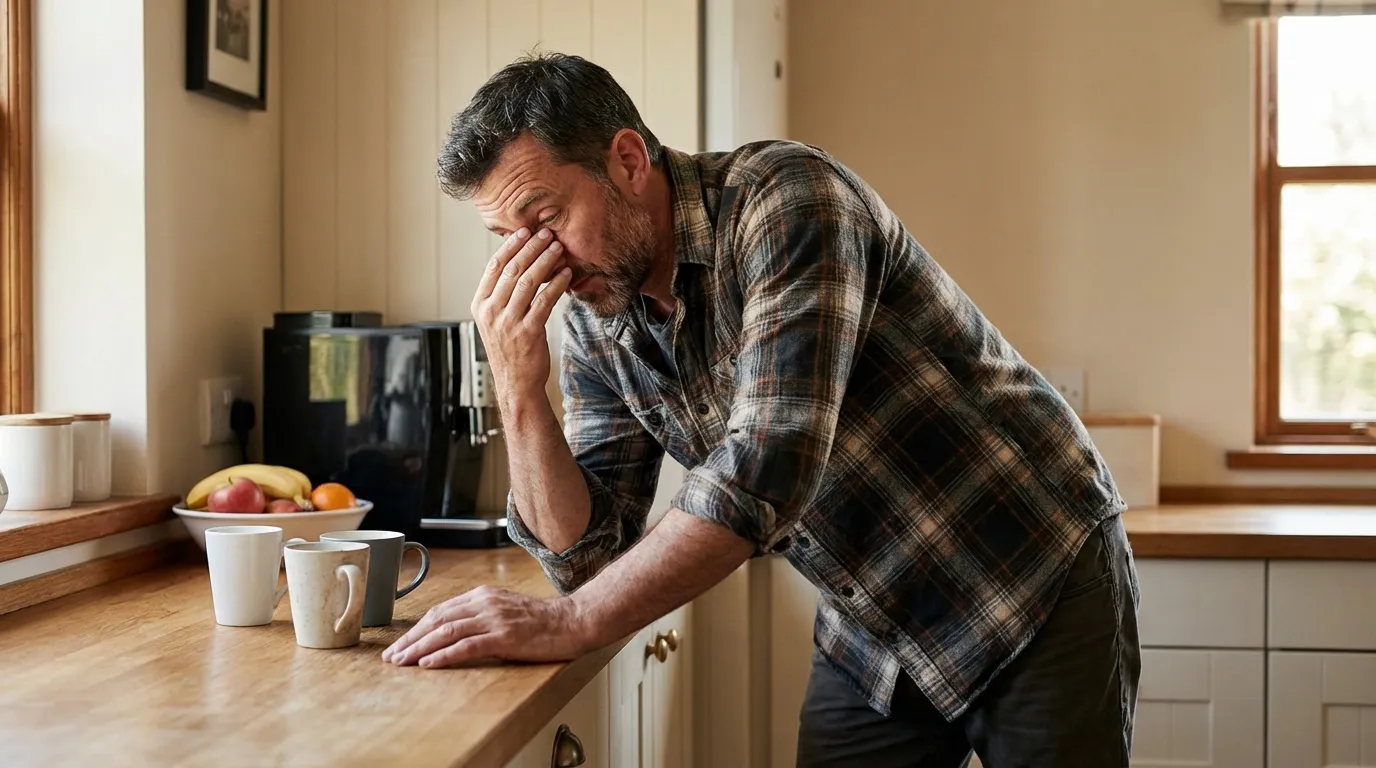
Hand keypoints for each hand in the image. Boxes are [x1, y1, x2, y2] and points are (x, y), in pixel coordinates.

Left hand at [381, 586, 596, 667]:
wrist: (572, 622)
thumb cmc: (541, 621)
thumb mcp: (505, 611)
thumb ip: (480, 617)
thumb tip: (453, 633)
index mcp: (483, 596)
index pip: (440, 611)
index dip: (416, 629)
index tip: (400, 644)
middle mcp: (485, 603)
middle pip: (437, 620)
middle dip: (410, 639)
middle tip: (392, 656)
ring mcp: (494, 619)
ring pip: (446, 632)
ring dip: (419, 648)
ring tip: (402, 661)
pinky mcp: (504, 637)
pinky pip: (466, 646)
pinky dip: (443, 655)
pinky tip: (428, 663)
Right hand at [471, 228, 572, 406]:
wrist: (516, 383)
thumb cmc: (510, 349)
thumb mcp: (496, 320)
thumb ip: (501, 294)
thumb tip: (519, 262)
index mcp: (480, 305)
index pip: (493, 267)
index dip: (510, 246)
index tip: (524, 231)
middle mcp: (491, 312)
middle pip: (512, 270)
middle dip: (531, 247)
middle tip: (546, 233)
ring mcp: (508, 322)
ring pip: (528, 282)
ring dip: (545, 261)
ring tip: (558, 248)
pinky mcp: (528, 332)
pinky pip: (545, 301)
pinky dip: (557, 284)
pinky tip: (567, 274)